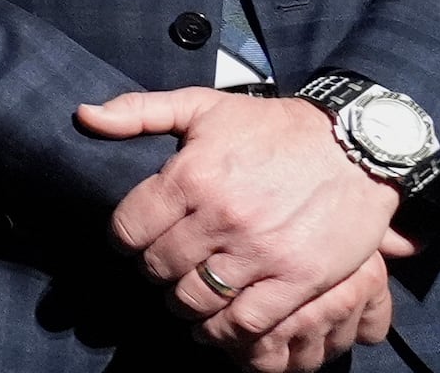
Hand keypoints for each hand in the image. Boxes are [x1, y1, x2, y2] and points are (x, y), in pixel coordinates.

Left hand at [80, 89, 410, 352]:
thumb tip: (84, 116)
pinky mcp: (298, 279)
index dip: (125, 240)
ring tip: (187, 297)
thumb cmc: (274, 127)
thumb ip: (138, 112)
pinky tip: (219, 326)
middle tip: (164, 269)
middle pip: (160, 268)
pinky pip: (248, 322)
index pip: (129, 229)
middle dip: (155, 272)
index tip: (134, 242)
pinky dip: (226, 332)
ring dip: (184, 306)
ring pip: (197, 300)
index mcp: (191, 176)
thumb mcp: (202, 106)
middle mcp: (221, 217)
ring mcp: (260, 252)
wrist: (355, 146)